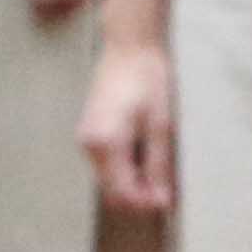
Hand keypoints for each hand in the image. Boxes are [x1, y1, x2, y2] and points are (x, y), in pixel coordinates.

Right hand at [81, 38, 177, 217]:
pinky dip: (123, 168)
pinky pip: (105, 163)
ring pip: (107, 178)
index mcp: (105, 145)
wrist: (129, 47)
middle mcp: (88, 146)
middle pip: (111, 190)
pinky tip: (143, 153)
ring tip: (157, 168)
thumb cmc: (148, 80)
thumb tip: (160, 199)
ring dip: (131, 182)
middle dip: (138, 196)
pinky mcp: (89, 132)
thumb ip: (157, 166)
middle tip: (165, 188)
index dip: (144, 204)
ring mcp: (85, 139)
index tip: (167, 202)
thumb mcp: (160, 127)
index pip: (122, 193)